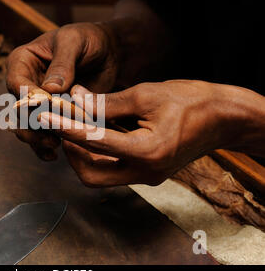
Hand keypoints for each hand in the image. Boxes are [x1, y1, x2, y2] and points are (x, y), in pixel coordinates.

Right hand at [6, 22, 120, 159]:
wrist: (108, 53)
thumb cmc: (89, 39)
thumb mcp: (75, 41)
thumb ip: (62, 63)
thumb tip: (50, 89)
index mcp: (22, 61)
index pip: (16, 83)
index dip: (28, 98)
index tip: (47, 106)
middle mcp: (24, 84)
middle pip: (18, 110)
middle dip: (32, 124)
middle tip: (51, 135)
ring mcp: (36, 102)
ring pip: (26, 126)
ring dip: (37, 139)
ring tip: (54, 146)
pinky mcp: (51, 115)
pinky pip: (41, 134)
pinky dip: (44, 146)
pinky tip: (55, 154)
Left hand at [38, 81, 264, 186]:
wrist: (224, 117)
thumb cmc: (191, 101)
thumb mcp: (146, 94)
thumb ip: (107, 102)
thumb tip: (75, 99)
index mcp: (147, 152)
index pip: (93, 142)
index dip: (65, 128)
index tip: (45, 117)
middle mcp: (145, 172)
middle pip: (90, 174)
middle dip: (70, 150)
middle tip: (62, 126)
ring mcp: (147, 175)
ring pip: (99, 175)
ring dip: (82, 154)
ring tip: (73, 126)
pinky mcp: (147, 171)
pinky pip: (113, 168)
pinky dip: (97, 153)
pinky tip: (92, 130)